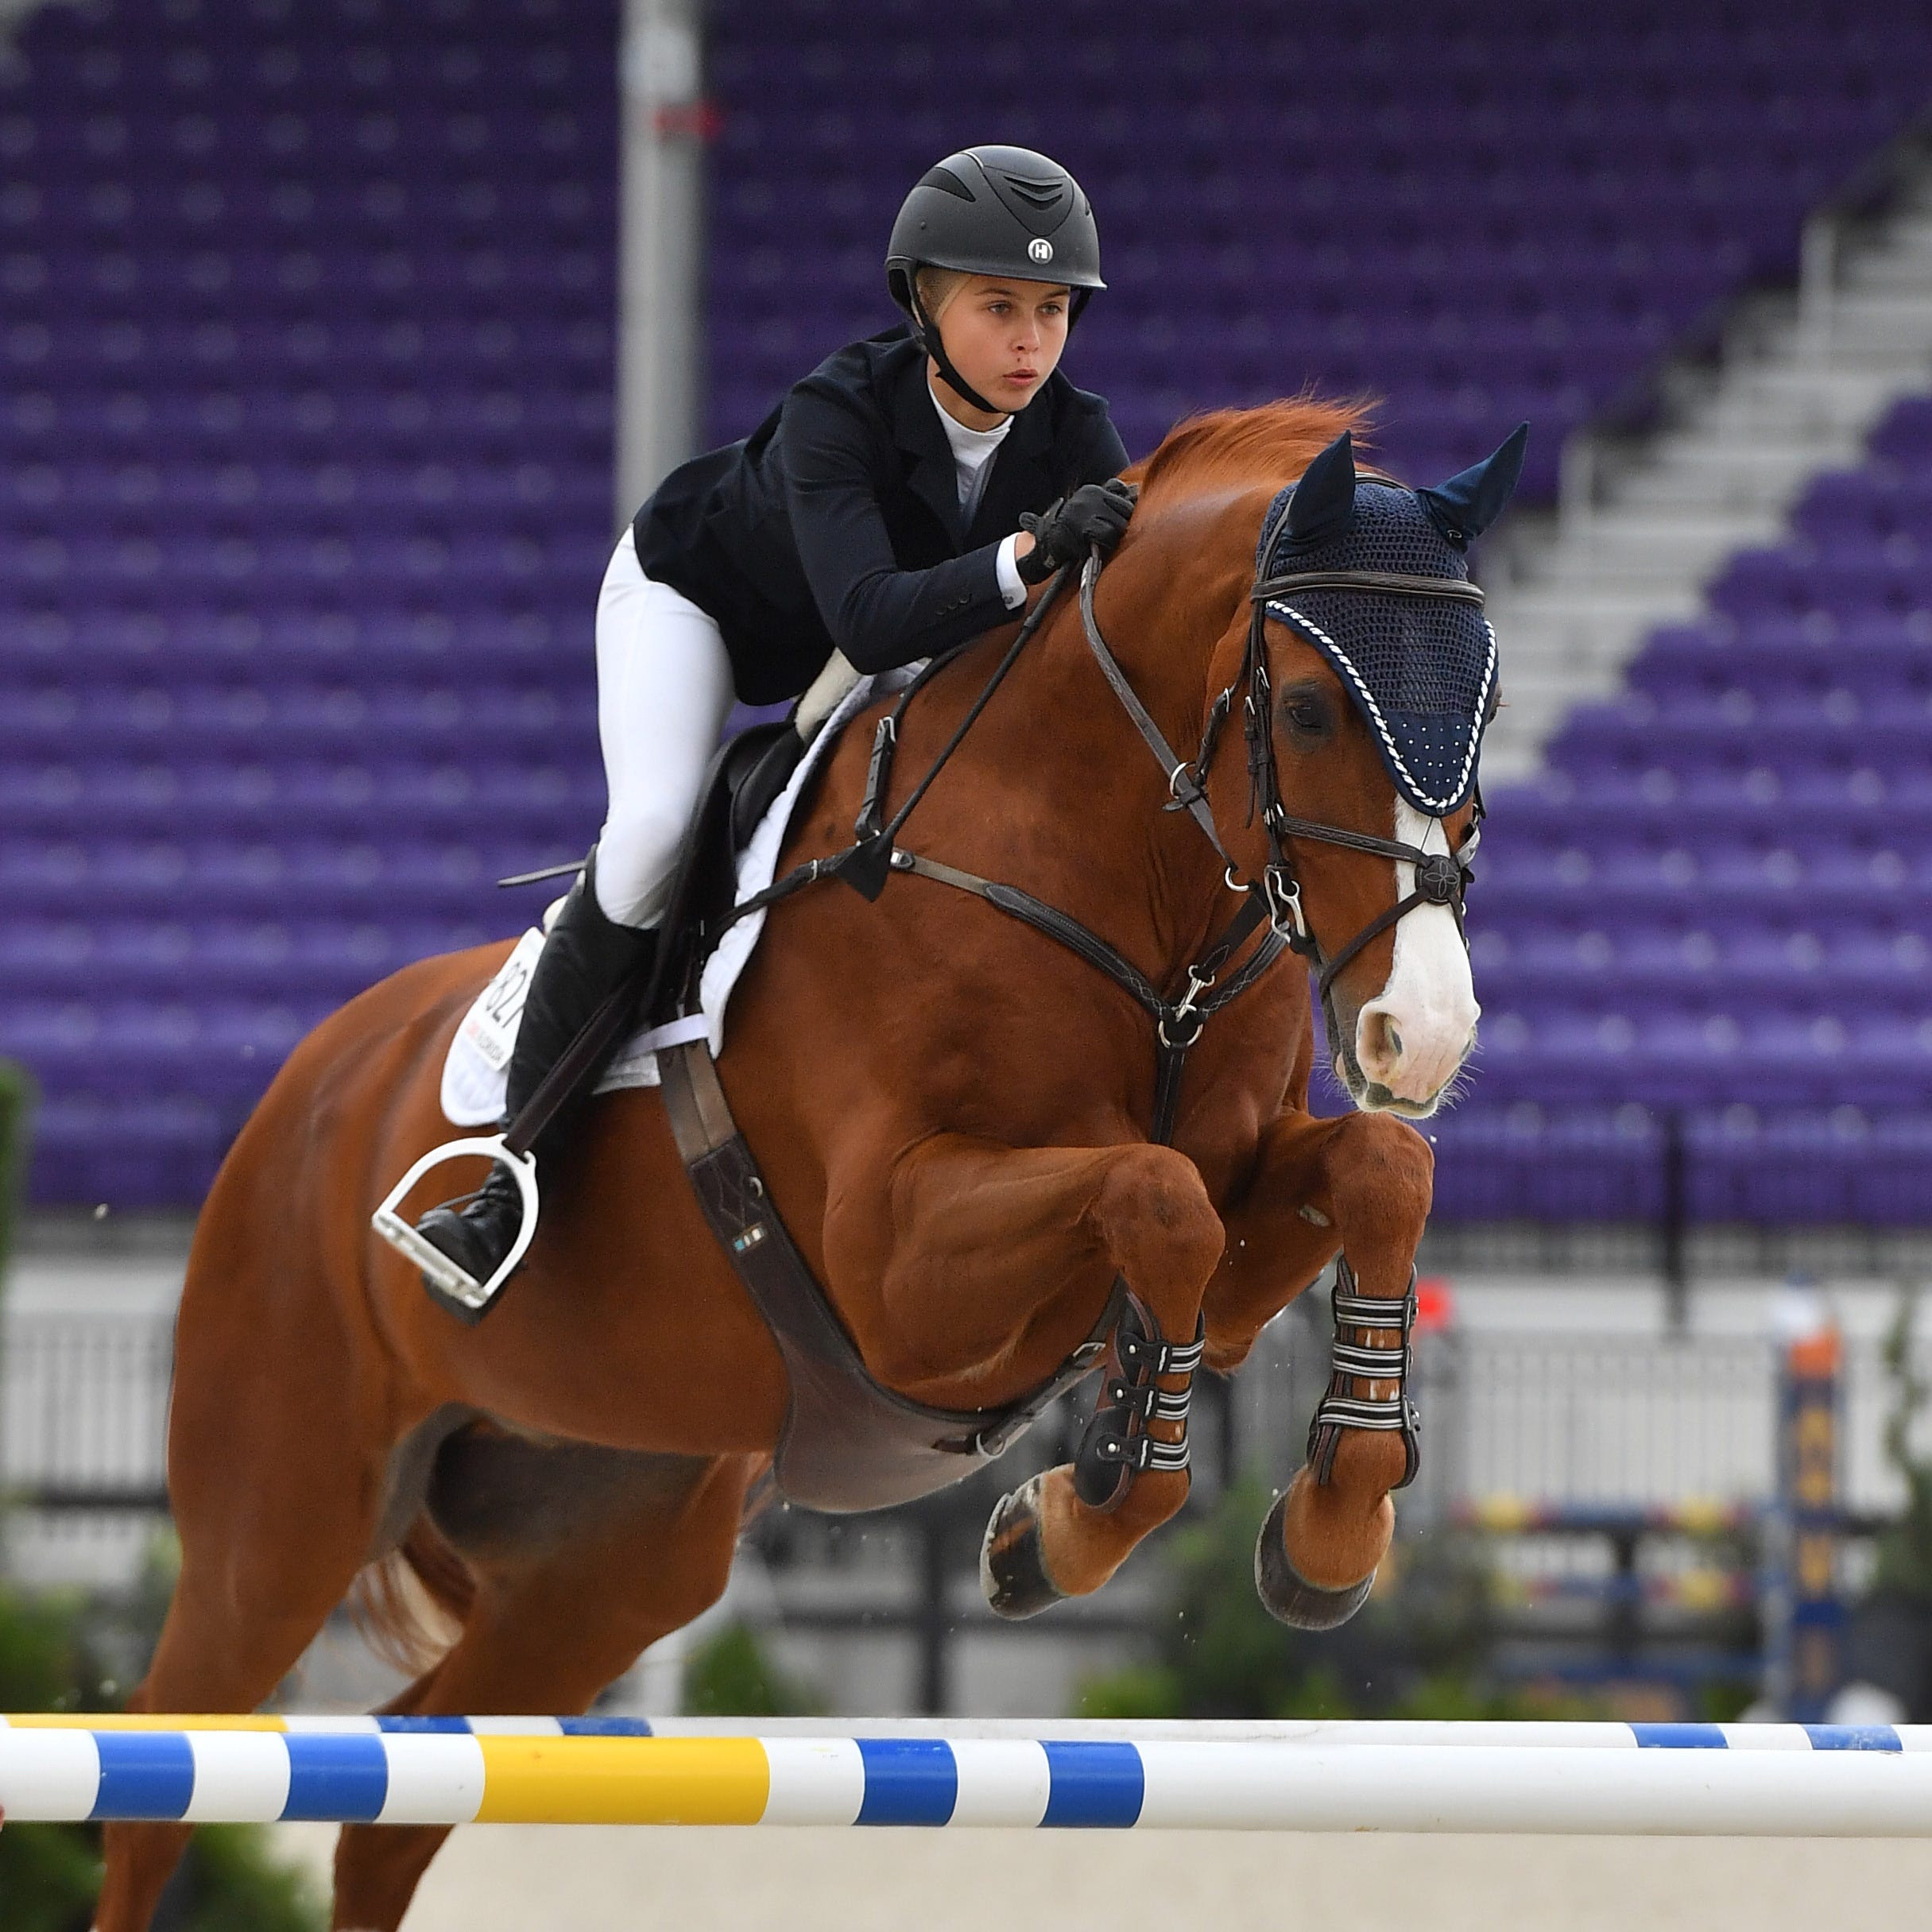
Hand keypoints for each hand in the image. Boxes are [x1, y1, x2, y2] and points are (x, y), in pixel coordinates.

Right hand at [1015, 479, 1136, 582]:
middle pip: (1124, 515)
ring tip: (1102, 544)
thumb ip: (1110, 497)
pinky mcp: (1081, 531)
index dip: (1125, 518)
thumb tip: (1135, 493)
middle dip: (1121, 529)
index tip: (1117, 527)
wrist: (1045, 541)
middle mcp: (1089, 499)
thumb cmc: (1071, 526)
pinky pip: (1104, 540)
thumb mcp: (1088, 505)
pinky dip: (1102, 547)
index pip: (1125, 503)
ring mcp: (1084, 515)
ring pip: (1117, 528)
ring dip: (1113, 540)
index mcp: (1093, 491)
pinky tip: (1093, 548)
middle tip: (1110, 538)